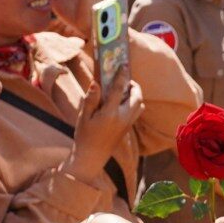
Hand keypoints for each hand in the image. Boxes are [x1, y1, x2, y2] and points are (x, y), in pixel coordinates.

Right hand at [69, 68, 144, 185]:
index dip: (122, 76)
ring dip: (136, 95)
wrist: (92, 157)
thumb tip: (96, 83)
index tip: (123, 65)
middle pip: (137, 97)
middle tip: (125, 80)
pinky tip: (123, 102)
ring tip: (125, 90)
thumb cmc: (84, 136)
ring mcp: (127, 124)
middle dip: (134, 86)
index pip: (119, 90)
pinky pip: (137, 112)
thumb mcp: (83, 117)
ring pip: (140, 105)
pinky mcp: (128, 129)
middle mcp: (123, 118)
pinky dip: (134, 103)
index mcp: (110, 114)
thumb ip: (91, 100)